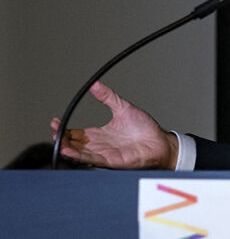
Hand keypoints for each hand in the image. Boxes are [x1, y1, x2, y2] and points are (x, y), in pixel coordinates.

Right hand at [50, 81, 178, 169]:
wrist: (160, 141)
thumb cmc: (144, 128)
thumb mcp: (123, 108)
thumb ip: (108, 97)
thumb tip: (95, 84)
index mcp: (98, 135)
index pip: (74, 133)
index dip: (62, 128)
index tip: (54, 120)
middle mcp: (98, 146)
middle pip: (73, 144)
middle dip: (60, 138)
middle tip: (54, 128)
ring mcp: (103, 154)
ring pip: (79, 153)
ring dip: (66, 147)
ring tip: (57, 140)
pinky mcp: (111, 161)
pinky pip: (92, 159)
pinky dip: (79, 156)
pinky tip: (69, 151)